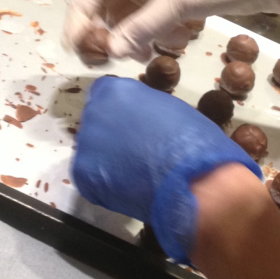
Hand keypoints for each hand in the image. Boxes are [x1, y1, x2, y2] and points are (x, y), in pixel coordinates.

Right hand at [63, 0, 279, 61]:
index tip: (75, 46)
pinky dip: (158, 37)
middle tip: (108, 60)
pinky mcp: (175, 4)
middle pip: (106, 8)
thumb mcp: (179, 1)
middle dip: (108, 34)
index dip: (78, 16)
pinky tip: (177, 40)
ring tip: (148, 52)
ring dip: (135, 40)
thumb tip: (113, 52)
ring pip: (129, 21)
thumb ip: (143, 27)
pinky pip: (152, 26)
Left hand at [72, 76, 261, 261]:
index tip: (130, 127)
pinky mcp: (84, 175)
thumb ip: (146, 110)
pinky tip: (129, 188)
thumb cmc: (195, 141)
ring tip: (134, 174)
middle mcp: (95, 112)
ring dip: (107, 162)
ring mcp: (86, 144)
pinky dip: (107, 186)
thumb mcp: (171, 109)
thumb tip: (141, 121)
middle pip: (96, 123)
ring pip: (92, 152)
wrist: (195, 179)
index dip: (119, 113)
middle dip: (111, 136)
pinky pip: (91, 179)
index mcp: (117, 90)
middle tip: (134, 153)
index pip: (105, 95)